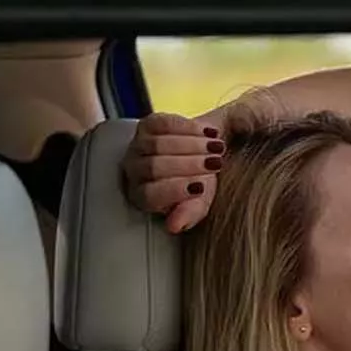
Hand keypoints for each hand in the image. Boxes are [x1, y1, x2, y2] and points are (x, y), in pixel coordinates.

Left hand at [121, 113, 224, 232]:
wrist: (209, 153)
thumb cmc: (203, 182)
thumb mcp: (202, 201)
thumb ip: (190, 212)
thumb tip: (175, 226)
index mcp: (142, 196)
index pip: (149, 195)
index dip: (174, 190)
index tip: (202, 186)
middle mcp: (133, 171)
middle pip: (153, 167)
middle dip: (188, 165)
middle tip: (216, 163)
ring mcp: (137, 146)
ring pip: (156, 144)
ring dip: (191, 145)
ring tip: (217, 147)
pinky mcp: (147, 125)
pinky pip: (162, 124)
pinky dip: (188, 127)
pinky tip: (207, 133)